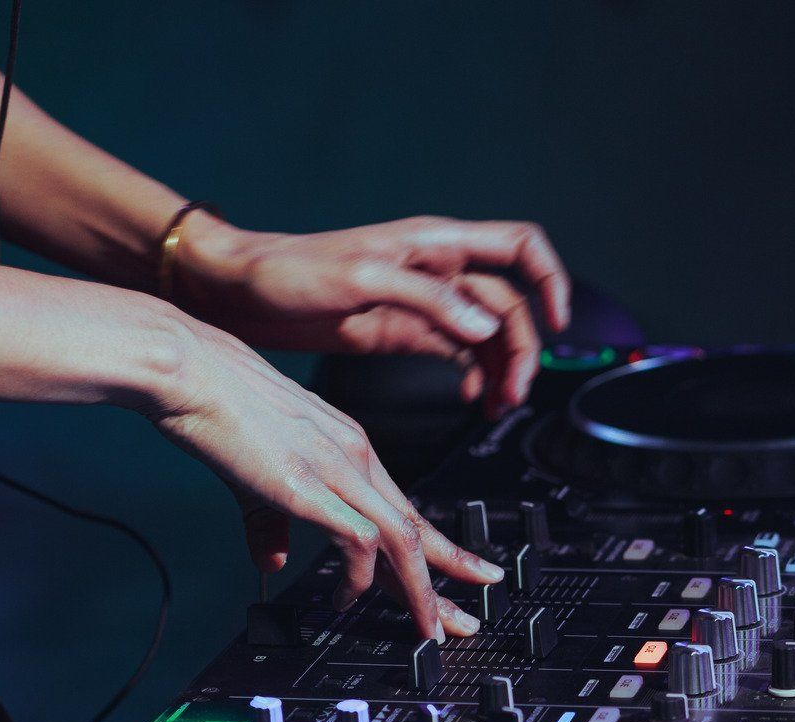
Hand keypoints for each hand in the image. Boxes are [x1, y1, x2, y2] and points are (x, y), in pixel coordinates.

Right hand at [147, 313, 501, 638]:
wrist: (188, 369)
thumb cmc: (215, 404)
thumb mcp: (254, 474)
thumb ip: (270, 522)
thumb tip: (275, 559)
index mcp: (349, 446)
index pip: (405, 510)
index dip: (437, 550)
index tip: (463, 576)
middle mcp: (355, 455)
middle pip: (418, 528)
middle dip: (450, 577)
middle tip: (465, 620)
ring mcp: (337, 468)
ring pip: (403, 538)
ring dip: (419, 590)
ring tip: (429, 627)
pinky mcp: (311, 484)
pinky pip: (360, 540)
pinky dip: (361, 576)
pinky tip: (348, 598)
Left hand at [176, 214, 571, 417]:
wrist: (236, 291)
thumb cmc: (284, 271)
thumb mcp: (359, 280)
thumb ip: (427, 299)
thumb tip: (484, 327)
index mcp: (434, 244)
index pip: (520, 247)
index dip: (549, 280)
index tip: (559, 321)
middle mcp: (436, 269)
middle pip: (510, 303)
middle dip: (523, 348)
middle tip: (515, 392)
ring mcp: (422, 301)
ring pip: (488, 333)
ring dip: (502, 368)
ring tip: (499, 406)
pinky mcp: (403, 328)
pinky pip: (458, 351)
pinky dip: (475, 376)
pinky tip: (472, 399)